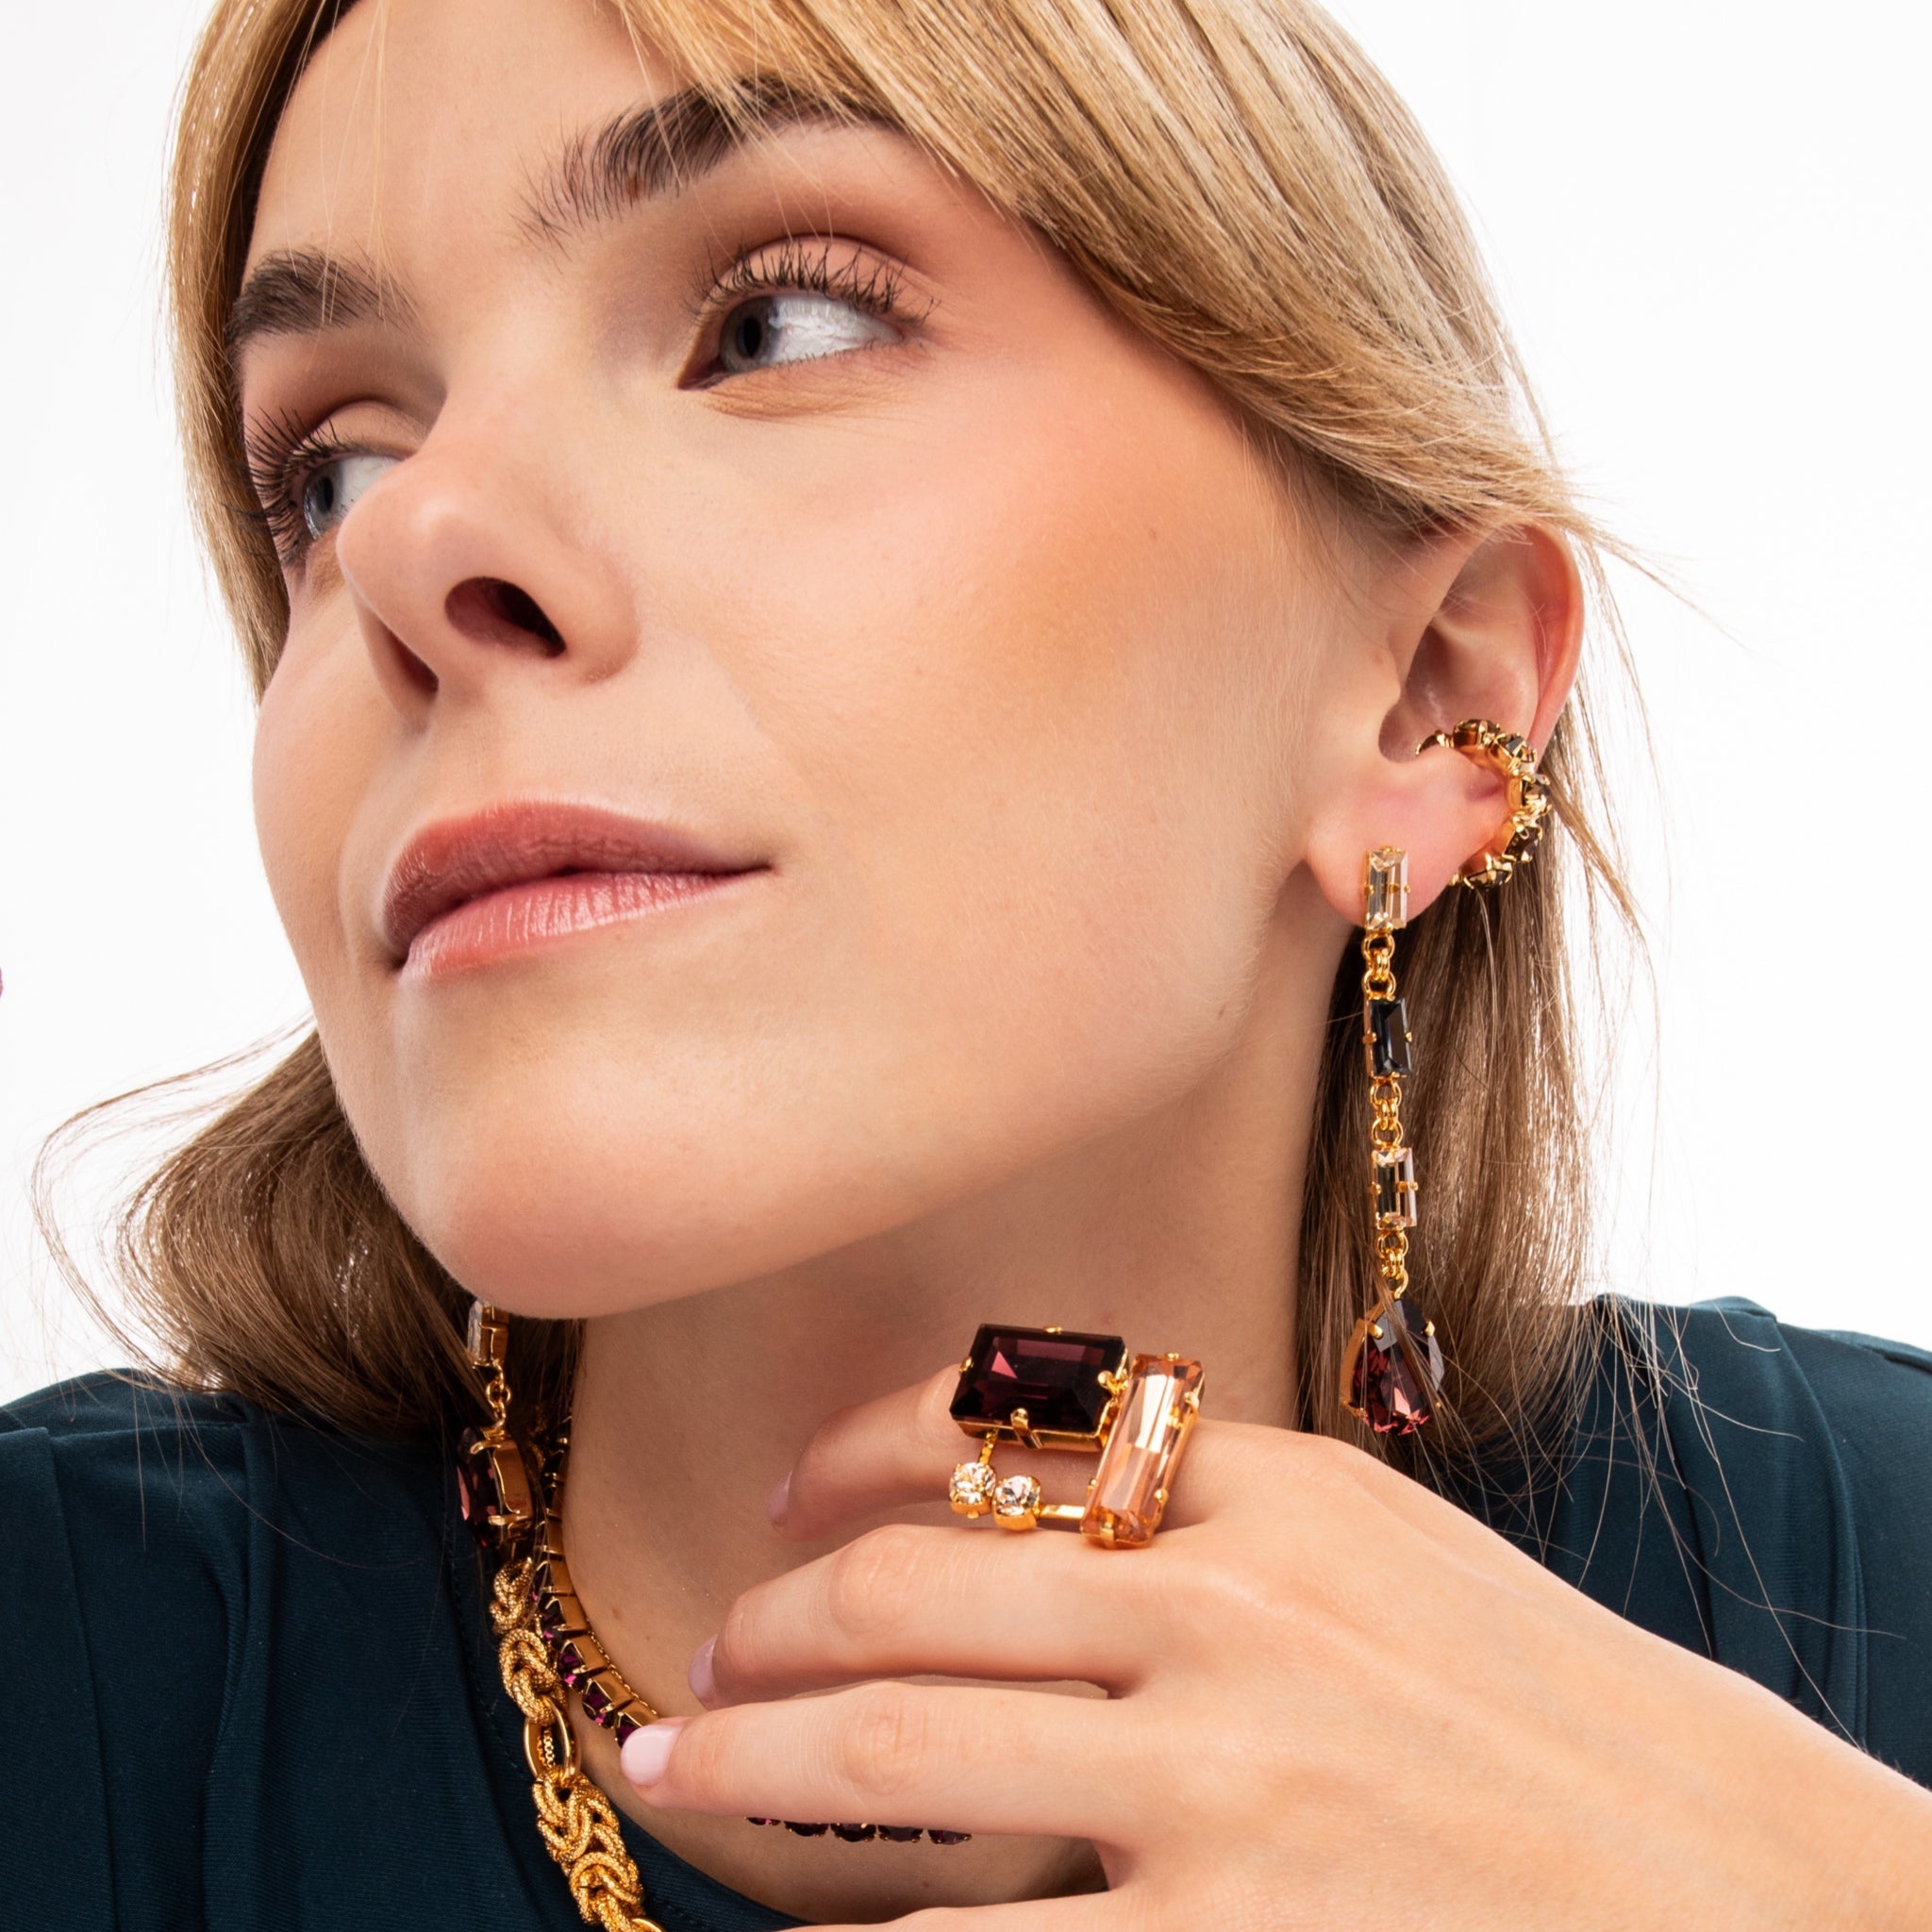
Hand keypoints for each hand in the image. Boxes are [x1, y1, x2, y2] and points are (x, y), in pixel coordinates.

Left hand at [620, 1368, 1931, 1929]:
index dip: (847, 1459)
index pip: (997, 1433)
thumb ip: (1220, 1538)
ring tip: (666, 1764)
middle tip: (693, 1668)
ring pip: (889, 1752)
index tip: (777, 1505)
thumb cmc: (1565, 1733)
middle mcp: (1235, 1613)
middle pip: (905, 1593)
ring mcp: (1226, 1784)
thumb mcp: (1396, 1571)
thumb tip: (1007, 1545)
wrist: (1762, 1898)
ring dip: (741, 1763)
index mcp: (1281, 1494)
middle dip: (760, 1631)